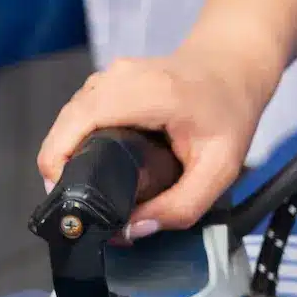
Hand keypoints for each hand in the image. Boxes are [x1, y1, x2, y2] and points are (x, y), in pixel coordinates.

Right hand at [35, 24, 284, 235]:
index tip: (69, 195)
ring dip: (68, 152)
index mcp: (149, 92)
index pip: (79, 122)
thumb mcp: (220, 168)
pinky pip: (78, 111)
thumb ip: (181, 206)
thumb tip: (132, 230)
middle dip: (63, 166)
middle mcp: (122, 75)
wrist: (235, 66)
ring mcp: (111, 72)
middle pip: (66, 125)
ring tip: (87, 185)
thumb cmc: (230, 112)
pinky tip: (95, 160)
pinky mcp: (107, 77)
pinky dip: (77, 137)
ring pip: (68, 118)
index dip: (61, 162)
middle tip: (80, 201)